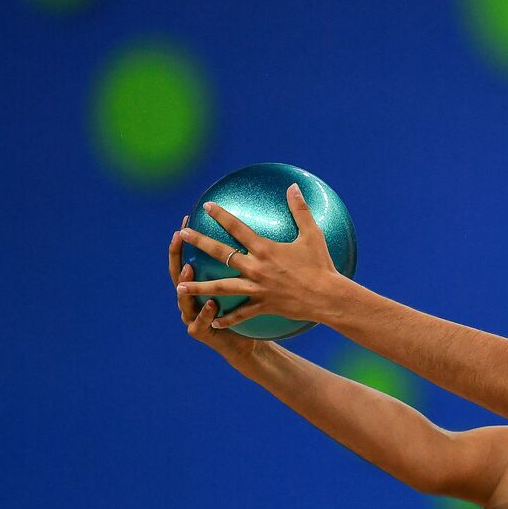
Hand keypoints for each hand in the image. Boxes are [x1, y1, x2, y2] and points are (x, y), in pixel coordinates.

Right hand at [170, 214, 257, 361]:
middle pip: (178, 273)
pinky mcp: (201, 332)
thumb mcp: (246, 287)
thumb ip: (249, 264)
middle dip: (177, 254)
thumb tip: (264, 234)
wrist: (247, 346)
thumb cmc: (247, 313)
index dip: (187, 240)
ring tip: (189, 270)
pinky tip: (213, 304)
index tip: (188, 219)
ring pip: (185, 299)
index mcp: (202, 285)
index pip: (190, 258)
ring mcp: (193, 316)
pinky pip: (200, 323)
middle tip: (180, 235)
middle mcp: (192, 299)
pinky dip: (205, 313)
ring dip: (187, 284)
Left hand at [175, 183, 343, 330]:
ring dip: (199, 287)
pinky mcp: (263, 305)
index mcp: (265, 249)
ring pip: (222, 287)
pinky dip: (228, 318)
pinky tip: (215, 322)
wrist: (327, 297)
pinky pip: (241, 313)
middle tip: (183, 236)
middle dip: (200, 243)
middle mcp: (256, 268)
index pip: (237, 228)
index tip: (207, 206)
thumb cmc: (322, 265)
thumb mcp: (313, 234)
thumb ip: (300, 210)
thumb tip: (293, 187)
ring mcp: (257, 288)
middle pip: (221, 254)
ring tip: (180, 286)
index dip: (221, 215)